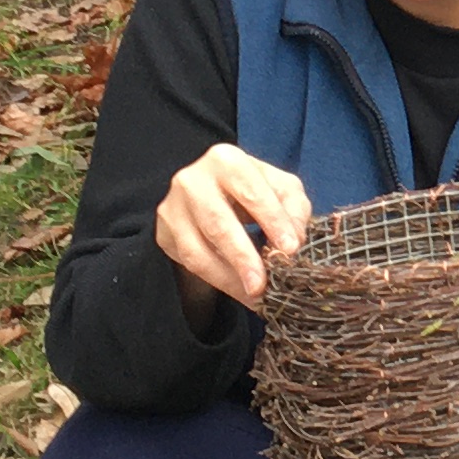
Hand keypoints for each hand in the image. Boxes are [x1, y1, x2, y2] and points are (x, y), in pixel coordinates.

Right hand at [157, 143, 311, 314]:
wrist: (207, 187)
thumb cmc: (250, 187)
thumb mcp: (278, 187)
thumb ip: (293, 207)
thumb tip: (295, 240)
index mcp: (227, 161)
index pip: (252, 193)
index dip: (273, 221)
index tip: (290, 249)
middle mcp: (193, 181)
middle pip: (218, 224)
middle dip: (242, 257)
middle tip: (262, 286)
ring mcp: (172, 208)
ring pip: (197, 250)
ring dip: (228, 279)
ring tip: (253, 297)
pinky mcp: (163, 233)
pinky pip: (189, 263)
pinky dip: (216, 281)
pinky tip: (238, 291)